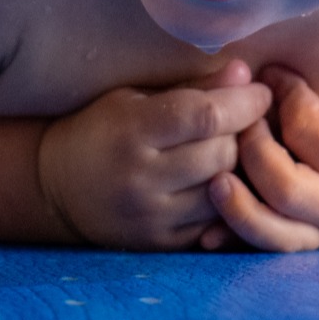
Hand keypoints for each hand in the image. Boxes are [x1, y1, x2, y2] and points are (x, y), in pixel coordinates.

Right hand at [36, 60, 269, 249]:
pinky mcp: (161, 245)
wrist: (58, 188)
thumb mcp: (137, 97)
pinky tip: (223, 181)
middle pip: (221, 154)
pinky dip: (228, 201)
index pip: (205, 116)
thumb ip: (194, 88)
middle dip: (243, 133)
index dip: (244, 102)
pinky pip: (215, 224)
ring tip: (235, 149)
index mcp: (132, 132)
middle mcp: (141, 179)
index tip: (260, 91)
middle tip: (247, 120)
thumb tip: (245, 73)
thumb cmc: (103, 128)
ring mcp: (151, 218)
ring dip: (238, 168)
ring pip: (225, 192)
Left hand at [207, 66, 318, 250]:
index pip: (308, 131)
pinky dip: (235, 240)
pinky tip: (203, 229)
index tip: (275, 75)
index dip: (284, 96)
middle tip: (241, 113)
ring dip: (236, 205)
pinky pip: (267, 252)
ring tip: (214, 177)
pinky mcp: (312, 247)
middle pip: (281, 186)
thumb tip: (275, 87)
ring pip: (271, 234)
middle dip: (251, 144)